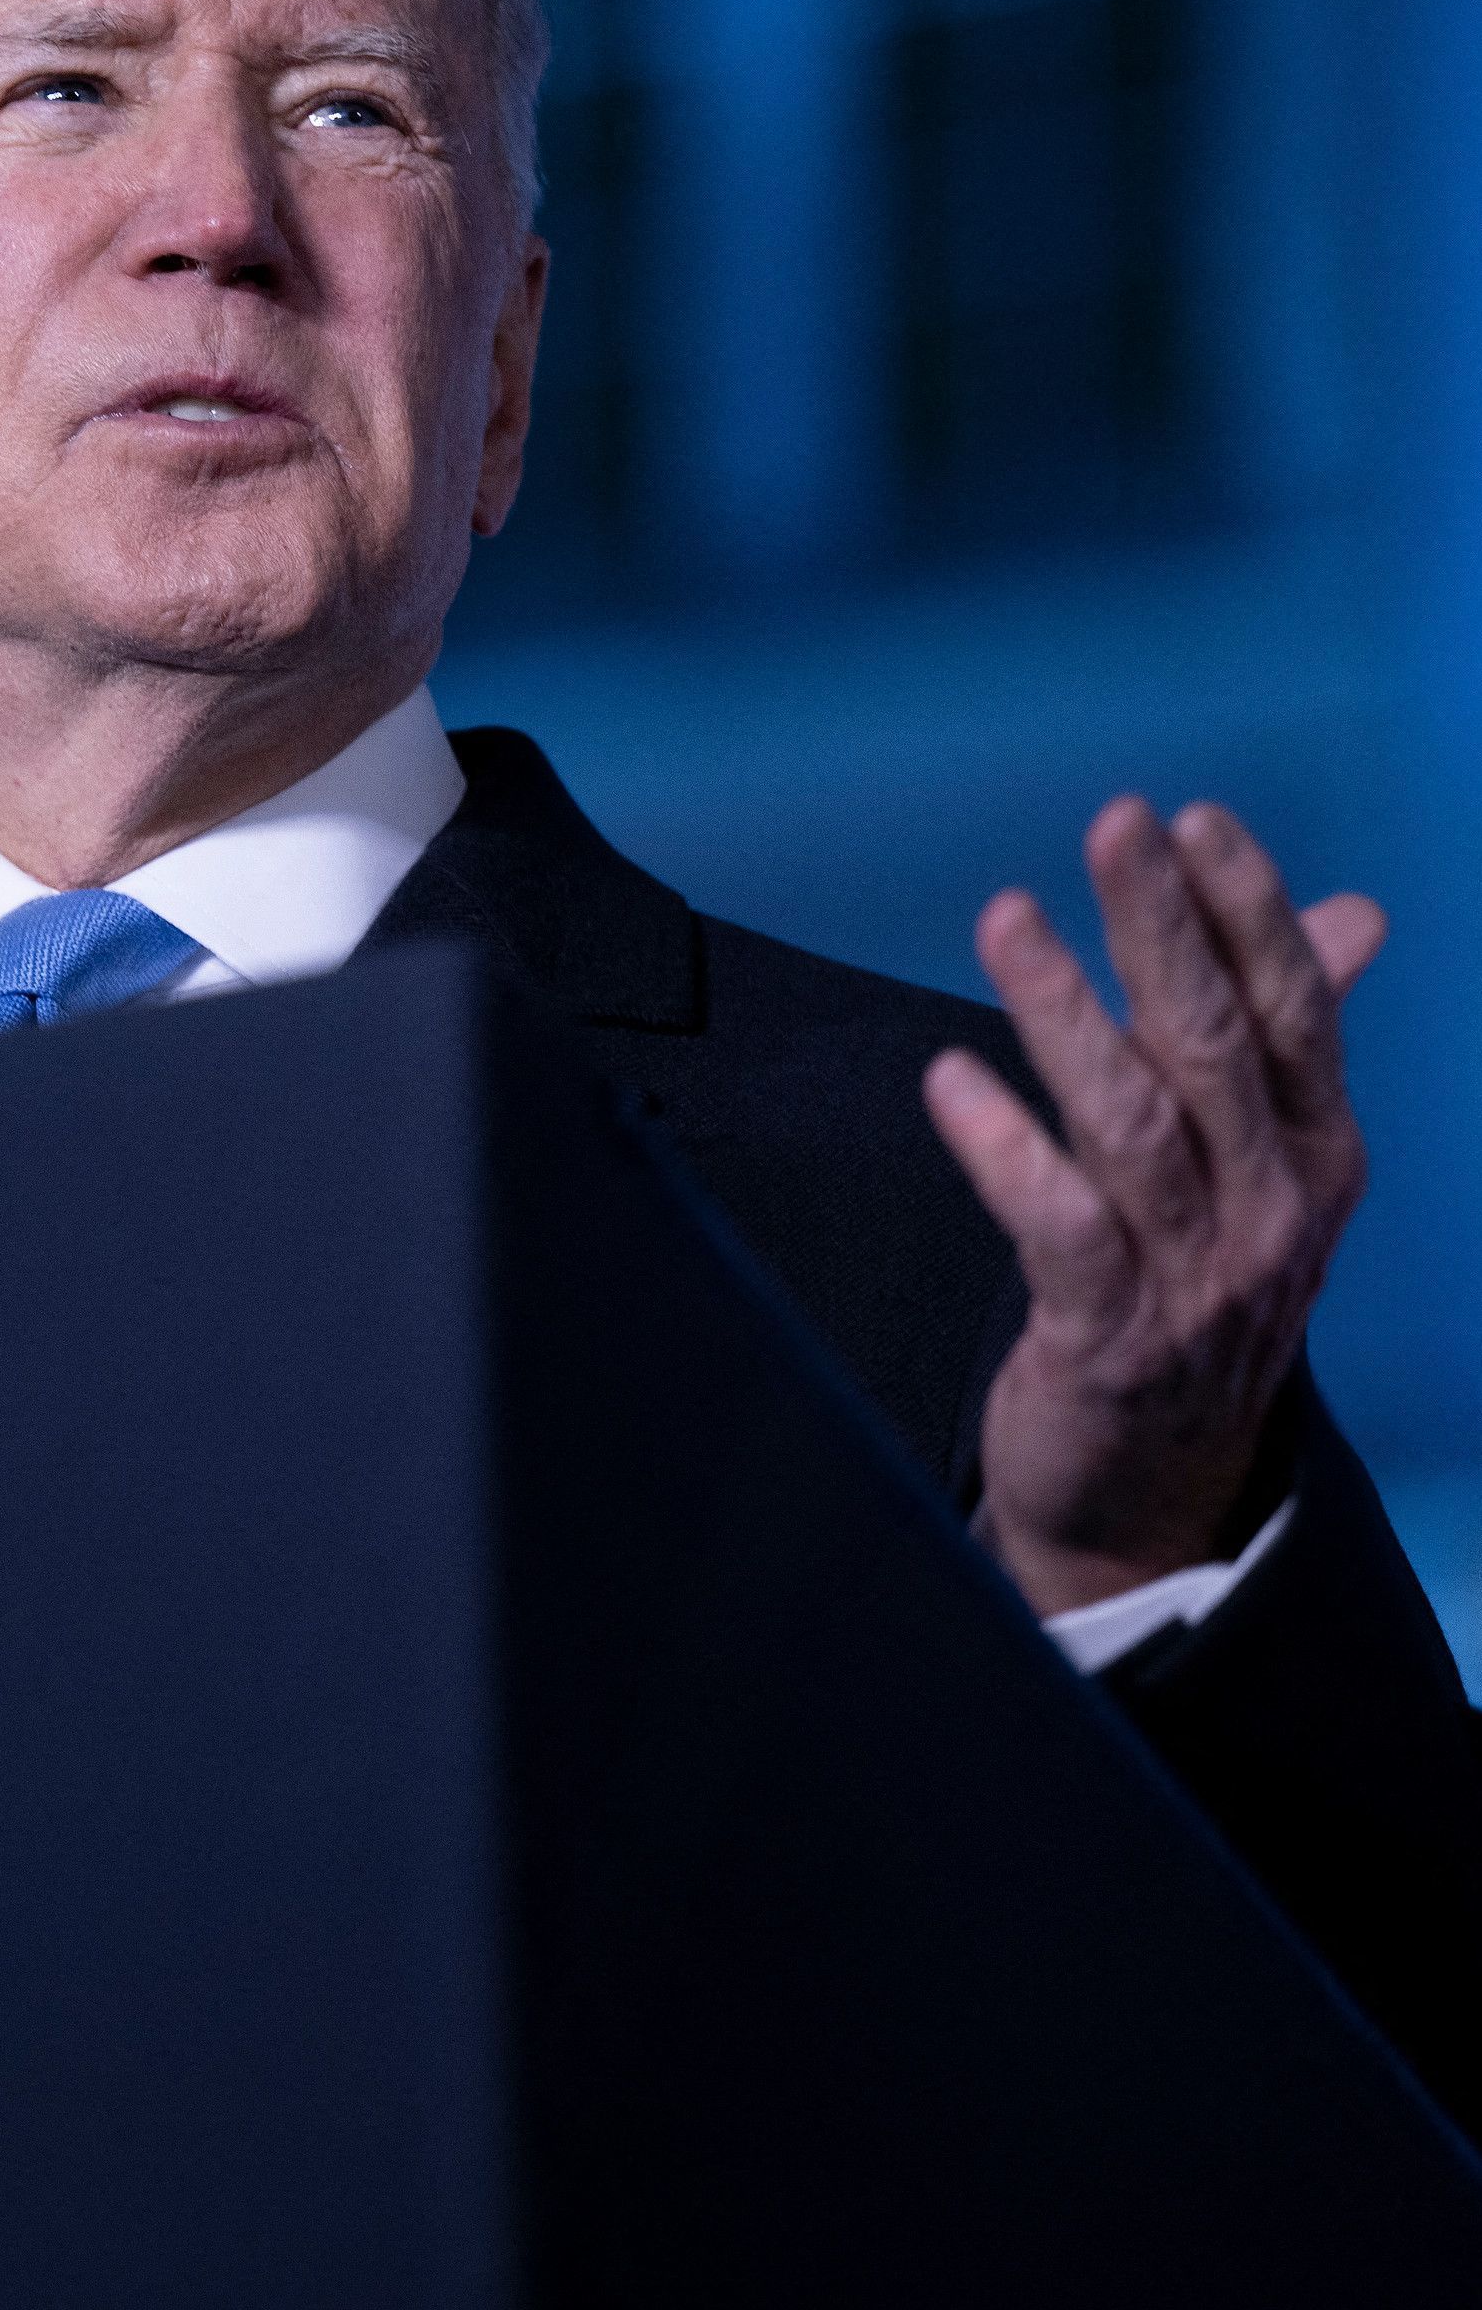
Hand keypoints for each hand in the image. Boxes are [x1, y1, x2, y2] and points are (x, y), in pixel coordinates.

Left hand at [922, 799, 1383, 1617]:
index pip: (1293, 1012)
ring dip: (1066, 1014)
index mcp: (1316, 1156)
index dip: (1246, 912)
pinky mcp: (1107, 1338)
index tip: (1192, 819)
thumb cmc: (1195, 1293)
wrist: (1155, 1490)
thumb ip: (1288, 1038)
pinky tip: (949, 1079)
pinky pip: (1058, 1230)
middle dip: (1164, 926)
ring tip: (1005, 919)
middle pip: (1214, 1045)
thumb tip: (1358, 914)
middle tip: (1113, 823)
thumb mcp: (1262, 1167)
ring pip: (1132, 1124)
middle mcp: (1271, 1211)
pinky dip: (1005, 1149)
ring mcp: (1195, 1280)